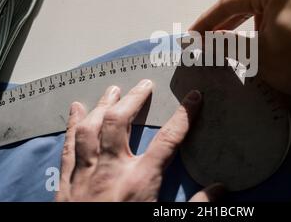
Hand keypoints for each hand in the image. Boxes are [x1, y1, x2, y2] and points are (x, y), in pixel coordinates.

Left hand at [55, 80, 223, 201]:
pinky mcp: (67, 183)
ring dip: (102, 105)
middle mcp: (112, 169)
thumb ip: (197, 208)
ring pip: (91, 129)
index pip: (169, 138)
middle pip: (121, 123)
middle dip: (134, 99)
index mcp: (141, 180)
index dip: (184, 115)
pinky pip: (69, 148)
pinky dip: (72, 126)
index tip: (195, 96)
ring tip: (112, 89)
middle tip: (144, 83)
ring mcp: (86, 174)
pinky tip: (76, 109)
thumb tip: (223, 189)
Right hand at [190, 0, 290, 142]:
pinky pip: (282, 6)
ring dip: (247, 23)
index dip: (208, 21)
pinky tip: (260, 37)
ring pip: (265, 3)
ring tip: (233, 43)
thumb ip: (225, 42)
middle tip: (206, 38)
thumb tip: (204, 40)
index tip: (193, 34)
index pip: (232, 1)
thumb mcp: (256, 53)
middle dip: (227, 22)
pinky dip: (267, 21)